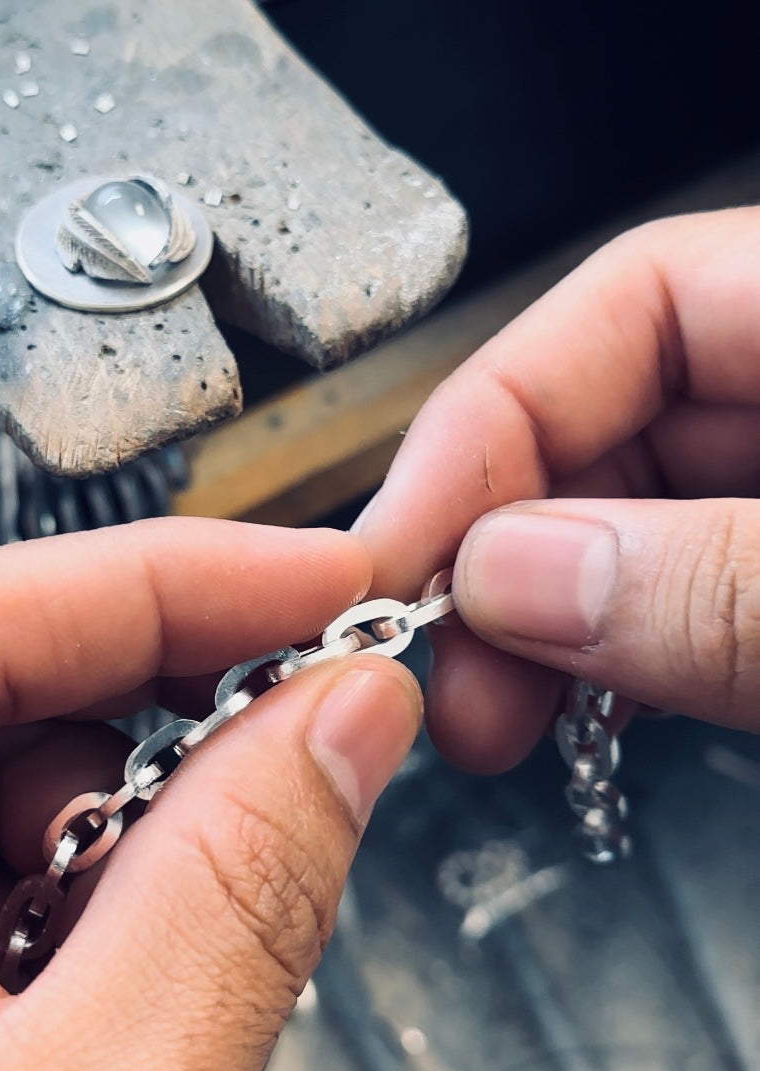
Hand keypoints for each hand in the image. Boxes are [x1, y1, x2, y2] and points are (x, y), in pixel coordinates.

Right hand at [354, 207, 759, 770]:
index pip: (636, 299)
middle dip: (506, 555)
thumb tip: (510, 572)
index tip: (402, 557)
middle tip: (447, 677)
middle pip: (615, 424)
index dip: (493, 422)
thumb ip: (719, 583)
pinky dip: (617, 656)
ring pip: (636, 526)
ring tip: (494, 721)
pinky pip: (687, 597)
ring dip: (543, 625)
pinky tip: (577, 710)